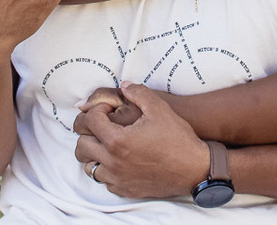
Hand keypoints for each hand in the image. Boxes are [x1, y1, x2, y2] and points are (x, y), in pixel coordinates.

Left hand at [74, 83, 207, 198]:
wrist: (194, 168)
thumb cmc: (177, 138)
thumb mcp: (159, 108)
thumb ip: (138, 92)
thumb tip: (124, 86)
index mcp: (117, 140)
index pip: (89, 121)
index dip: (96, 110)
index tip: (108, 109)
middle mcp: (113, 162)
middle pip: (82, 145)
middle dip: (89, 132)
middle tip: (102, 125)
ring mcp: (118, 178)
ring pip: (89, 166)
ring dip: (94, 153)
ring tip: (107, 143)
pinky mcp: (125, 189)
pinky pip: (103, 181)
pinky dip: (106, 169)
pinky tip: (118, 160)